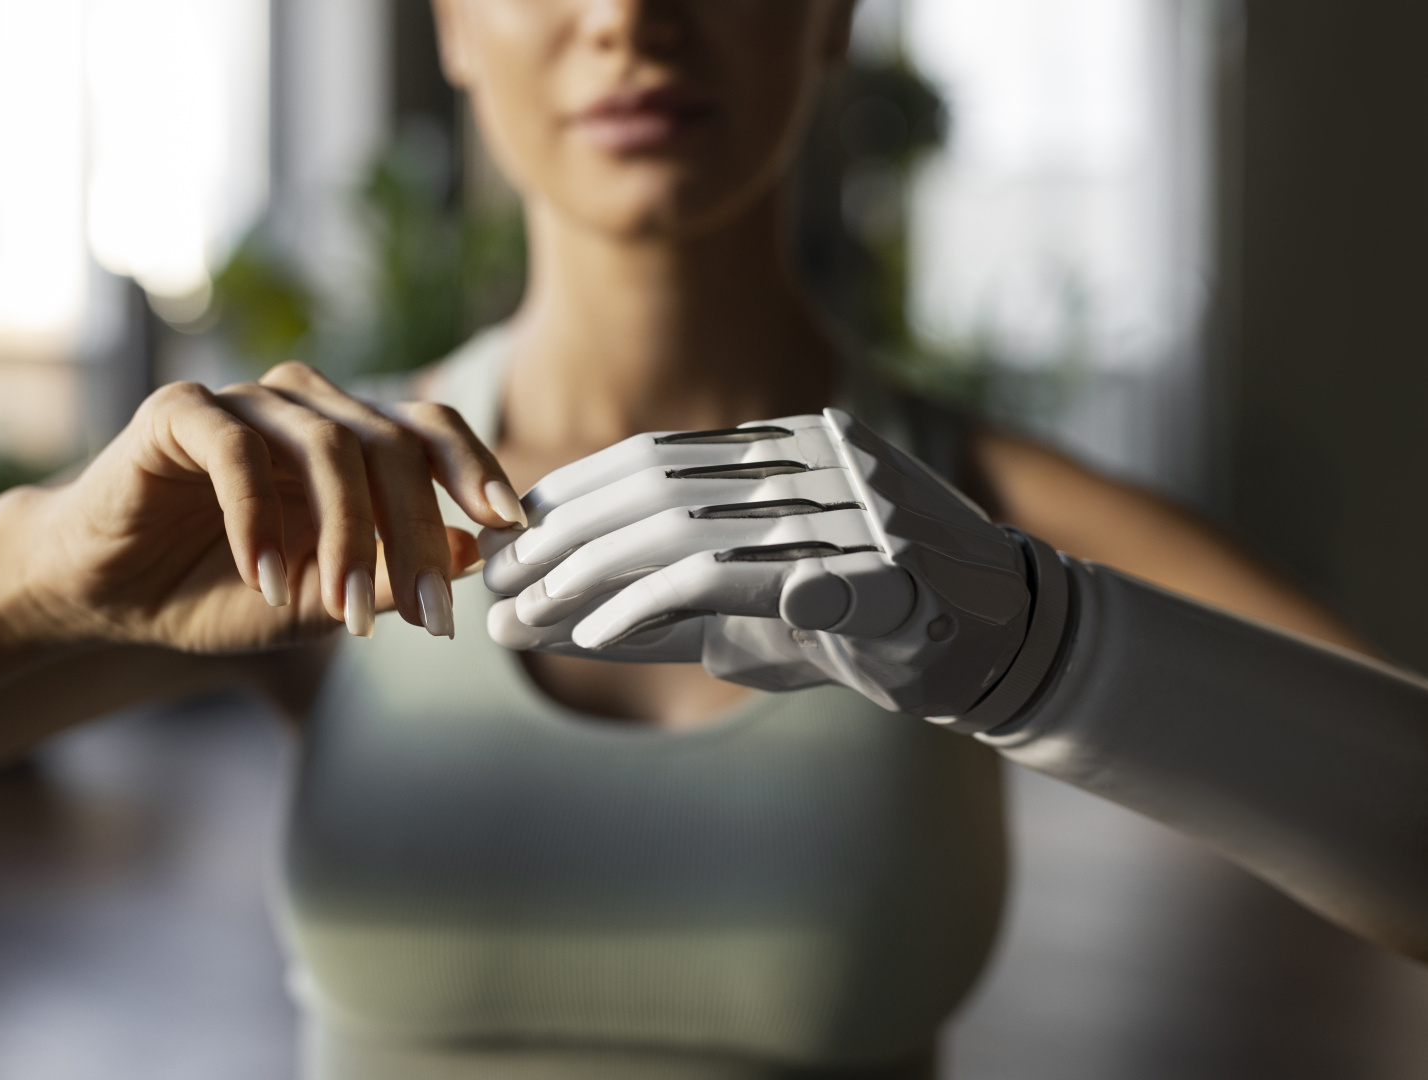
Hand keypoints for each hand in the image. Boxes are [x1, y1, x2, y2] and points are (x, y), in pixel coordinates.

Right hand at [16, 363, 527, 652]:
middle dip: (417, 535)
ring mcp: (246, 402)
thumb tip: (474, 554)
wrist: (108, 593)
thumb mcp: (321, 600)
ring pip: (327, 444)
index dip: (476, 470)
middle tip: (430, 615)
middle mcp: (307, 406)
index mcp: (352, 437)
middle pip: (390, 443)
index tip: (509, 529)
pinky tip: (262, 577)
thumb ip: (390, 575)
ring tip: (343, 610)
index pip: (431, 429)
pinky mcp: (180, 411)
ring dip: (345, 535)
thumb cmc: (221, 591)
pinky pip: (237, 447)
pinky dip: (258, 516)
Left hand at [482, 409, 1033, 716]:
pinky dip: (647, 603)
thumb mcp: (760, 611)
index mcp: (792, 447)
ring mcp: (844, 506)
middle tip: (494, 575)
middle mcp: (815, 458)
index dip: (576, 491)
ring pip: (679, 522)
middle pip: (655, 481)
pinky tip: (591, 633)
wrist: (1002, 648)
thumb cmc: (874, 628)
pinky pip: (728, 576)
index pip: (659, 454)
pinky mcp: (864, 570)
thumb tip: (562, 612)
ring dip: (586, 570)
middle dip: (562, 532)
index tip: (509, 531)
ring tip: (523, 608)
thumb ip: (673, 605)